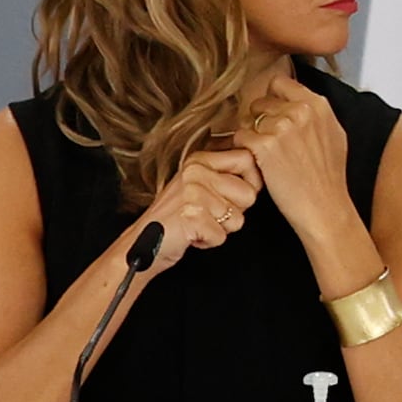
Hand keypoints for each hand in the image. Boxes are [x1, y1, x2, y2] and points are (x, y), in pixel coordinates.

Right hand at [141, 145, 263, 265]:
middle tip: (210, 213)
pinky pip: (222, 236)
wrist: (141, 242)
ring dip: (222, 228)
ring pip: (238, 218)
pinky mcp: (191, 218)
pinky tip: (193, 234)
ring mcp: (192, 195)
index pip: (247, 159)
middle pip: (249, 193)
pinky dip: (210, 241)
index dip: (251, 180)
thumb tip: (261, 166)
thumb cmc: (175, 215)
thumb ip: (224, 172)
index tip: (235, 193)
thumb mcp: (198, 183)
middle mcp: (195, 173)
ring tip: (200, 222)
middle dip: (235, 211)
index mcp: (199, 160)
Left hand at [234, 69, 362, 260]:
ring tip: (265, 156)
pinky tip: (259, 164)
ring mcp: (281, 127)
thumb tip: (296, 102)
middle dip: (259, 120)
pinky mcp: (264, 145)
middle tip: (268, 141)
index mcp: (318, 105)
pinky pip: (240, 138)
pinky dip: (244, 151)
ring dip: (251, 136)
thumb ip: (315, 115)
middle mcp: (300, 110)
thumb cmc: (329, 178)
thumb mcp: (334, 135)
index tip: (272, 113)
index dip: (273, 99)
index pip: (280, 83)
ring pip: (248, 120)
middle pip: (260, 102)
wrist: (323, 206)